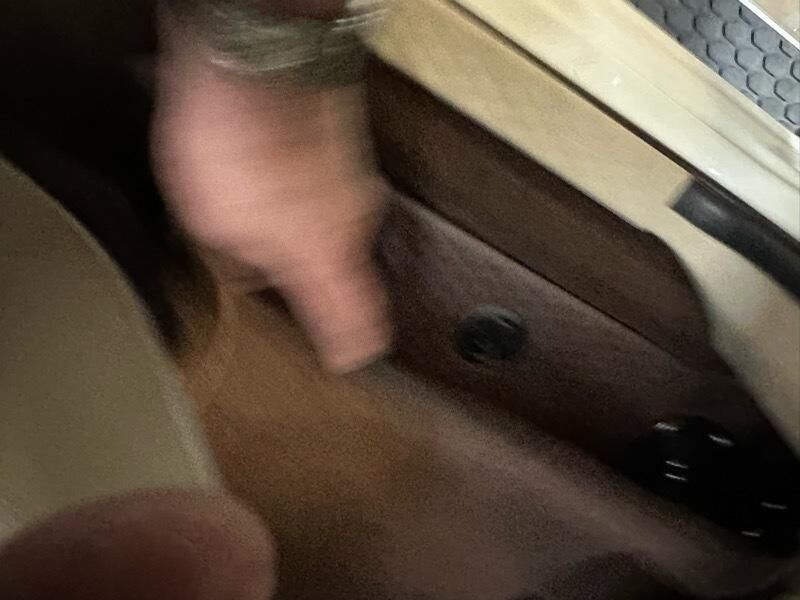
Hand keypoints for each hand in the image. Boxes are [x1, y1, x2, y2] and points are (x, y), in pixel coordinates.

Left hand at [152, 35, 390, 371]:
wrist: (262, 60)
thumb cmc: (242, 140)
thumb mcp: (216, 228)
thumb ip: (240, 264)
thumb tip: (252, 272)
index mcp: (328, 257)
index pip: (357, 321)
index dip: (354, 346)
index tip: (355, 360)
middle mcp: (354, 223)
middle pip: (345, 273)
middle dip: (313, 281)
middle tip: (280, 279)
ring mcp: (355, 184)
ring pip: (333, 228)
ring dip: (302, 231)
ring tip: (258, 217)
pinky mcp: (345, 154)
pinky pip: (325, 192)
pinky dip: (301, 196)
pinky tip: (267, 180)